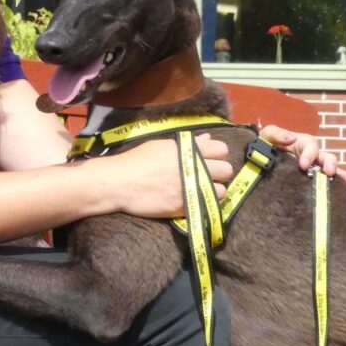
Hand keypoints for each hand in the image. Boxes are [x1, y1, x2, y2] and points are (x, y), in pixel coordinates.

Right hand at [96, 134, 232, 218]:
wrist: (119, 183)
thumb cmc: (137, 160)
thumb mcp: (161, 145)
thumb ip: (188, 143)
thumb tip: (207, 139)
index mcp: (188, 149)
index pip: (221, 149)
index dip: (217, 154)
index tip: (209, 159)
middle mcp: (194, 168)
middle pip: (226, 170)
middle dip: (219, 172)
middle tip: (207, 175)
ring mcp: (191, 188)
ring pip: (221, 191)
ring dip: (213, 190)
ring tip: (201, 190)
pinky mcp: (185, 206)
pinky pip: (207, 206)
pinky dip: (203, 203)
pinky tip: (192, 200)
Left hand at [258, 125, 345, 183]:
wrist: (261, 160)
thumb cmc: (267, 144)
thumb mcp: (269, 134)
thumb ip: (278, 133)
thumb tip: (292, 138)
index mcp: (304, 143)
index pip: (311, 147)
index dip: (308, 155)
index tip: (302, 165)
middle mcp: (314, 155)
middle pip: (327, 157)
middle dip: (329, 164)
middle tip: (329, 172)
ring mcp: (316, 169)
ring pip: (332, 170)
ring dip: (342, 175)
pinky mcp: (314, 181)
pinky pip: (330, 183)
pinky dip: (342, 187)